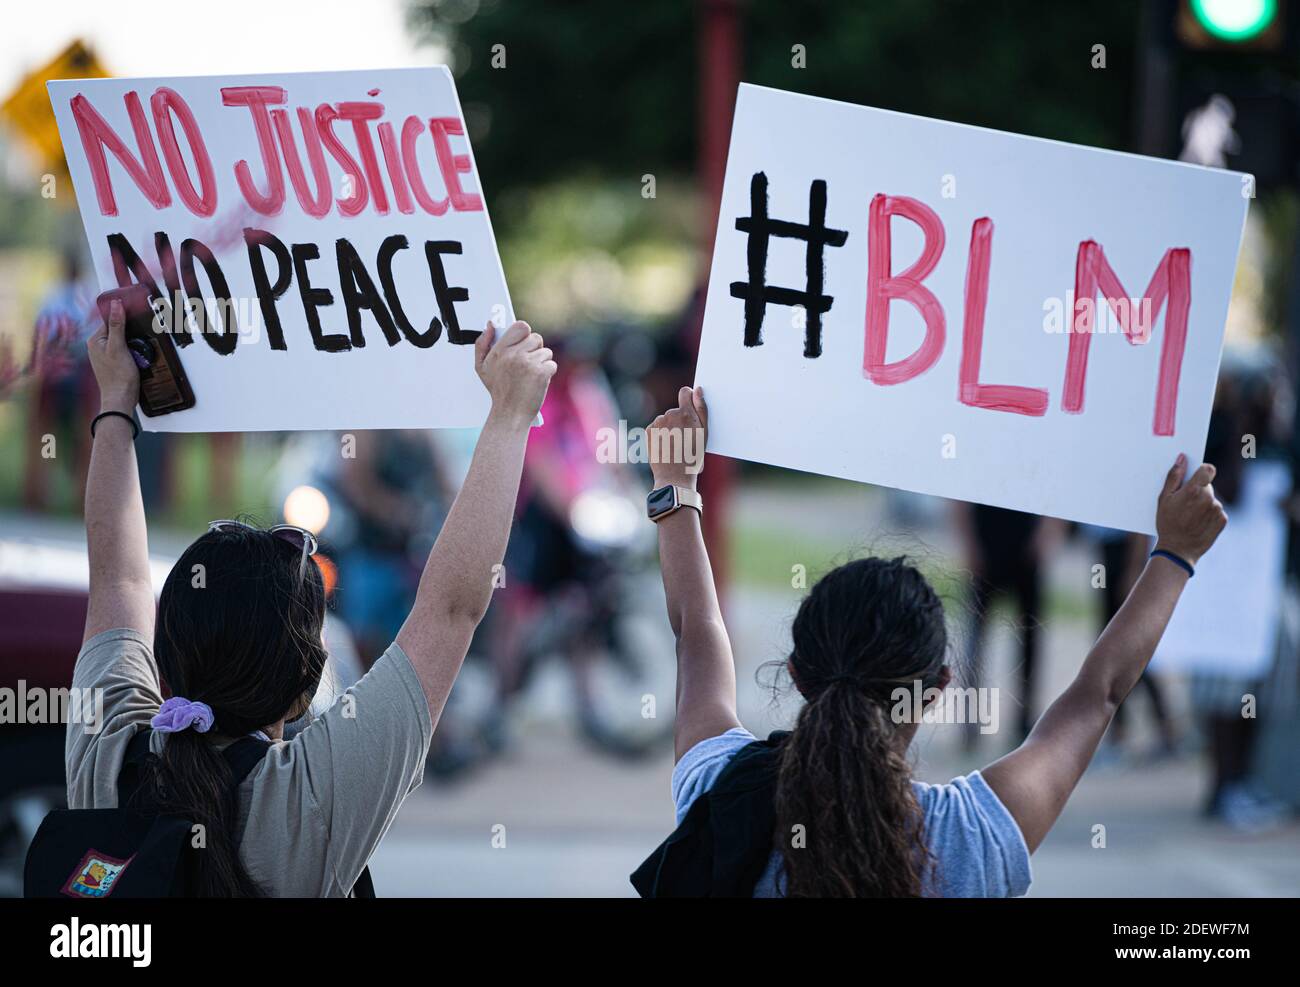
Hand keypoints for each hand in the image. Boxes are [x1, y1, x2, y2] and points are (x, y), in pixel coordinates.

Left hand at [87, 299, 138, 413]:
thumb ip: (116, 325)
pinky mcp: (113, 362)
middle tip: (140, 339)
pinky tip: (138, 358)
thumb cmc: (118, 376)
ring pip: (122, 341)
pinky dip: (133, 352)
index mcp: (94, 340)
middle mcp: (97, 346)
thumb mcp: (119, 347)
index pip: (110, 320)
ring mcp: (104, 355)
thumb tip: (116, 305)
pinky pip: (125, 351)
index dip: (124, 318)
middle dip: (131, 333)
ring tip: (139, 351)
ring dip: (133, 343)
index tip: (137, 316)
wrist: (120, 399)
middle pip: (117, 330)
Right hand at [475, 320, 555, 427]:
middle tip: (527, 363)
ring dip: (541, 362)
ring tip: (531, 375)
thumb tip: (490, 325)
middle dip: (534, 349)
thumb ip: (482, 343)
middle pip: (536, 338)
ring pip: (546, 352)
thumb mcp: (481, 367)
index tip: (523, 342)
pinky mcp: (541, 373)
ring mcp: (528, 363)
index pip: (521, 326)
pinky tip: (537, 381)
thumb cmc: (497, 390)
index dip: (525, 333)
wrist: (510, 414)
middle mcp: (514, 354)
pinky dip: (547, 373)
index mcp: (500, 350)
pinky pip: (551, 364)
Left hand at [648, 386, 707, 488]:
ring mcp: (658, 423)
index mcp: (686, 414)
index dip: (688, 397)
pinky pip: (656, 428)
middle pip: (676, 411)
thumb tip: (698, 389)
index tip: (690, 406)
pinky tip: (665, 446)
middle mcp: (670, 415)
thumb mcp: (704, 434)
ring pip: (665, 420)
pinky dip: (660, 434)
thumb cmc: (693, 457)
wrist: (674, 476)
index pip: (685, 392)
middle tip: (685, 438)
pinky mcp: (648, 431)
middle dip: (680, 420)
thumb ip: (701, 409)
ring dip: (669, 428)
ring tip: (675, 445)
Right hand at [1154, 453, 1227, 566]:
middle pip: (1207, 485)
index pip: (1208, 469)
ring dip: (1204, 503)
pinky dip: (1209, 514)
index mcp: (1194, 490)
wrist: (1178, 550)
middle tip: (1185, 504)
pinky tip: (1198, 523)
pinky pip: (1217, 511)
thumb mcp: (1164, 499)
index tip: (1195, 477)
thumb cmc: (1167, 524)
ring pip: (1211, 499)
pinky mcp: (1223, 520)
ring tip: (1190, 516)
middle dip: (1198, 490)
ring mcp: (1217, 510)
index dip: (1202, 471)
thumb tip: (1182, 459)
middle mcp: (1209, 498)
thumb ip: (1174, 477)